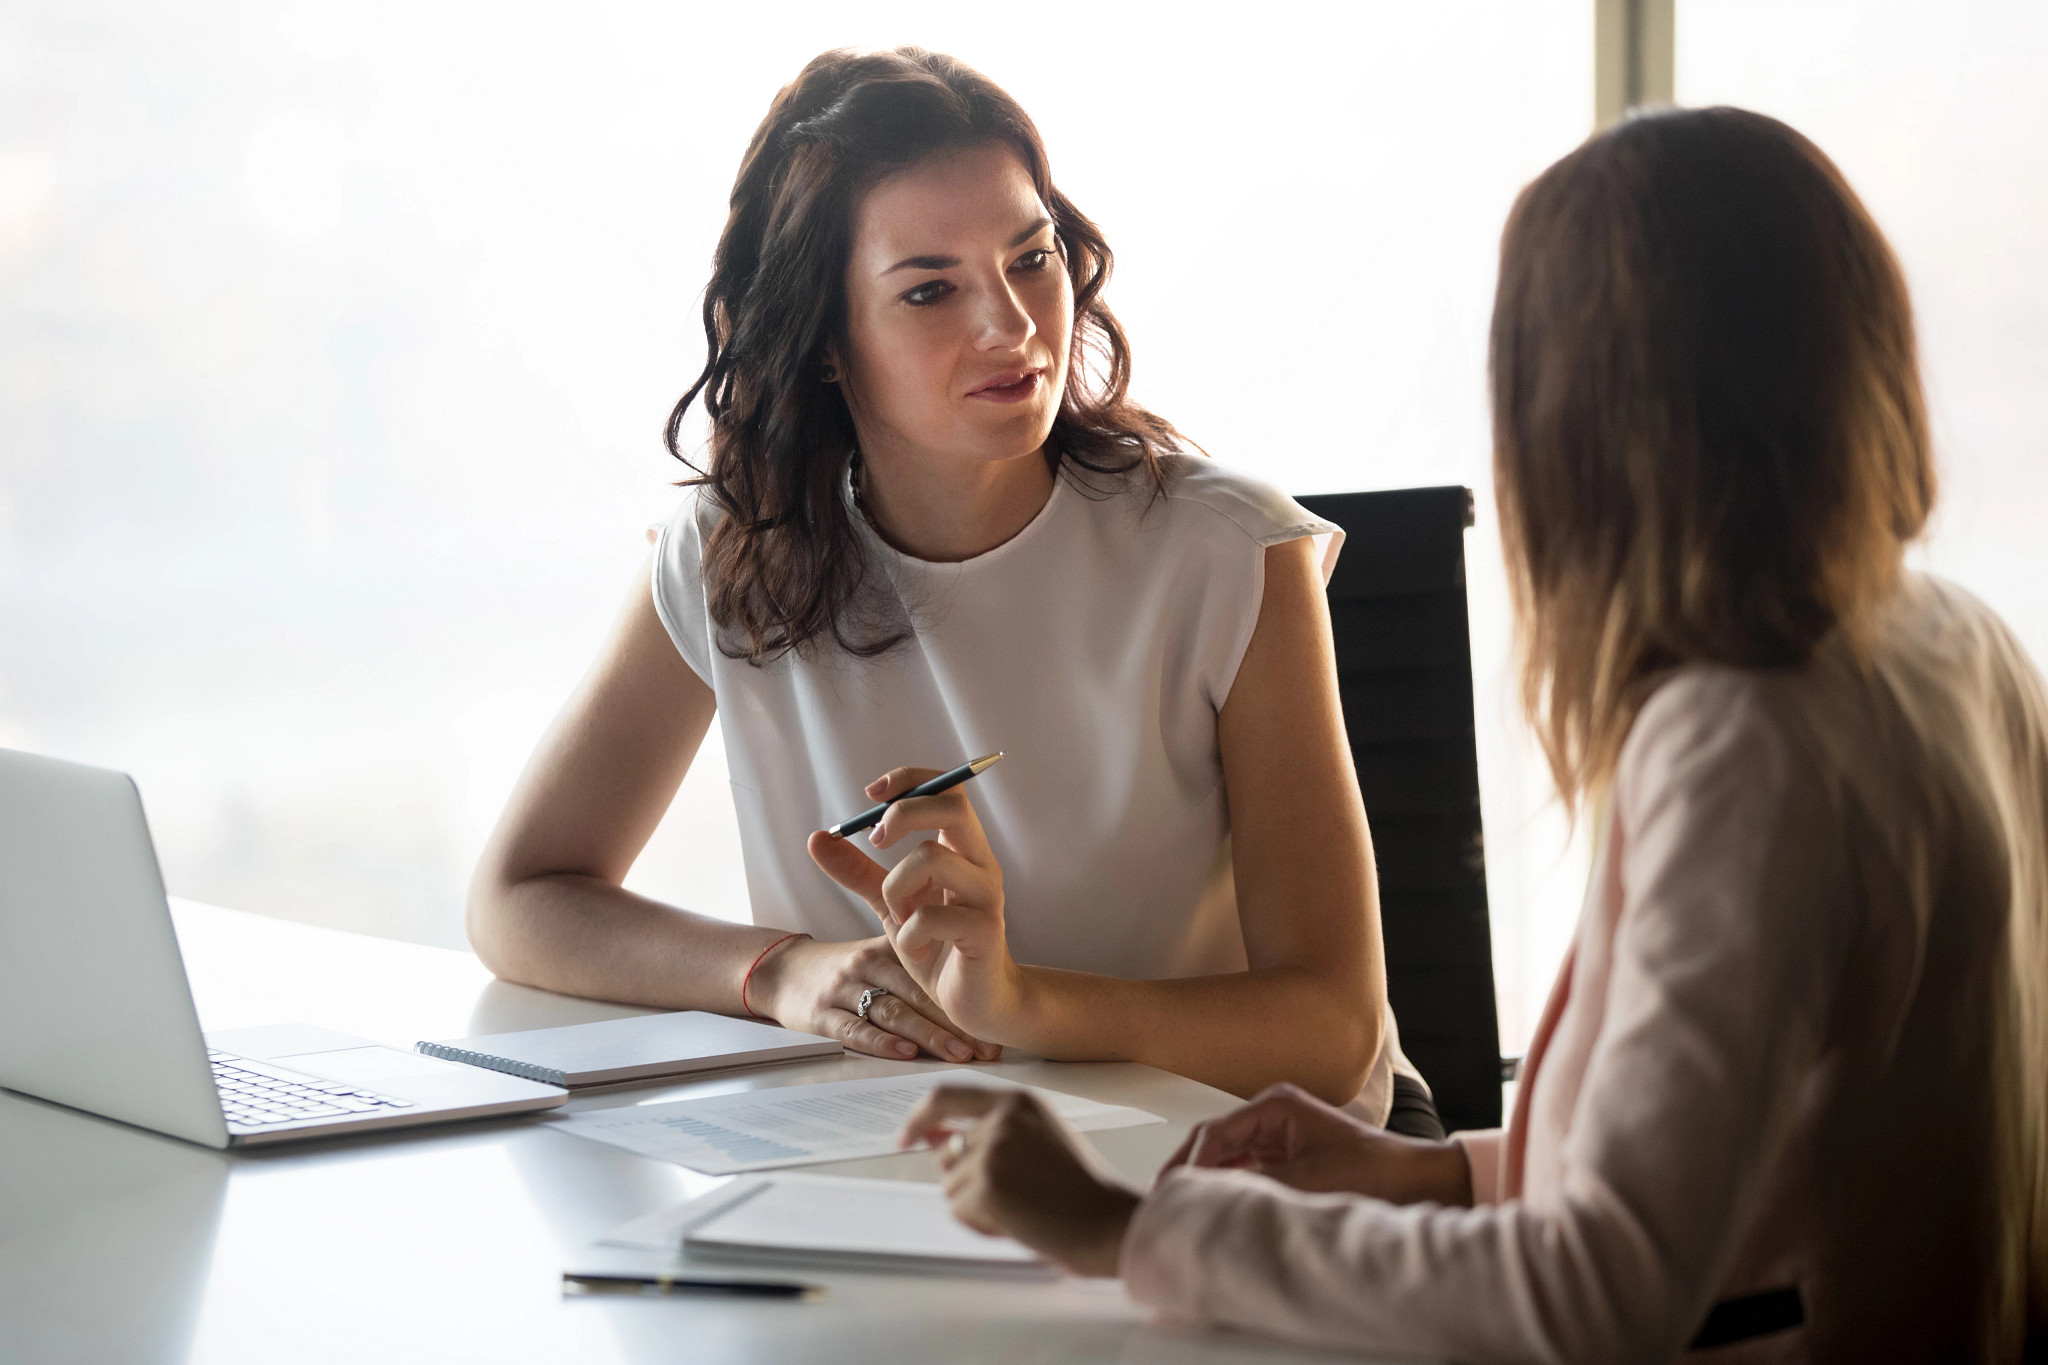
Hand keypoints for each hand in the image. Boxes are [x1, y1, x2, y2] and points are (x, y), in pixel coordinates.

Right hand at [747, 934, 1000, 1062]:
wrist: (780, 970)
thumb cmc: (843, 967)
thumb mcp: (879, 951)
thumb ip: (920, 963)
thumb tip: (975, 987)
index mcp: (888, 948)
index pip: (932, 973)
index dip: (964, 1000)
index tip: (993, 1025)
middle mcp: (868, 965)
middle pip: (918, 994)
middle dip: (956, 1022)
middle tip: (986, 1046)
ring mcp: (844, 990)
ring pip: (892, 1013)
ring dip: (929, 1035)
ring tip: (959, 1053)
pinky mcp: (821, 1015)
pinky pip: (854, 1029)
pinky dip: (881, 1042)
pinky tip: (906, 1053)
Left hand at [808, 767, 1024, 1039]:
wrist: (975, 1002)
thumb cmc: (939, 946)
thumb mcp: (891, 903)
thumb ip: (858, 871)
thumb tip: (817, 838)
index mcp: (961, 849)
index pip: (947, 788)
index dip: (910, 779)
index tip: (872, 794)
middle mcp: (979, 863)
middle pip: (952, 807)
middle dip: (904, 814)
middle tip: (876, 842)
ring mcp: (986, 896)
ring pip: (933, 859)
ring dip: (897, 888)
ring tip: (899, 920)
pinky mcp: (985, 932)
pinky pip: (933, 917)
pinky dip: (910, 935)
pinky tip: (915, 952)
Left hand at [898, 1086, 1139, 1276]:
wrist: (1107, 1221)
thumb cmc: (1079, 1187)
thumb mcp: (1037, 1140)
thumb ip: (988, 1132)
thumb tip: (930, 1140)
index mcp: (1018, 1101)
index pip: (947, 1095)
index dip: (920, 1117)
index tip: (905, 1136)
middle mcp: (1001, 1119)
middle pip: (948, 1154)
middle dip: (967, 1181)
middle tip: (1012, 1197)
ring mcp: (992, 1151)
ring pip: (951, 1187)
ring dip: (977, 1205)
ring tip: (1023, 1208)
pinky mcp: (987, 1186)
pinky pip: (960, 1211)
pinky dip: (981, 1224)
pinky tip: (1019, 1222)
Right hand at [1162, 1083, 1472, 1205]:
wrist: (1415, 1181)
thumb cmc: (1373, 1170)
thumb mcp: (1303, 1180)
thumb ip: (1251, 1186)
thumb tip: (1208, 1198)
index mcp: (1275, 1104)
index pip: (1214, 1132)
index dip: (1188, 1164)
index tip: (1170, 1190)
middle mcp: (1274, 1114)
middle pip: (1216, 1141)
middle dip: (1192, 1170)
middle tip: (1166, 1199)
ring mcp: (1281, 1135)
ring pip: (1229, 1156)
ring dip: (1210, 1179)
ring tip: (1187, 1205)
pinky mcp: (1290, 1156)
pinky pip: (1248, 1169)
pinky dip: (1231, 1186)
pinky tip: (1219, 1206)